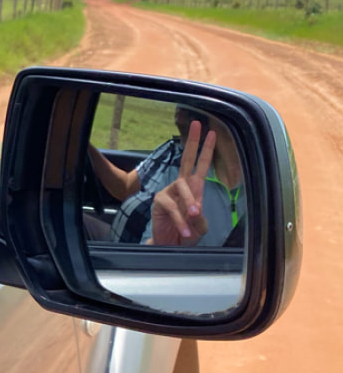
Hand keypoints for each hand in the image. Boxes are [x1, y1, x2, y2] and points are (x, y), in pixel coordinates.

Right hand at [149, 120, 216, 245]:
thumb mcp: (200, 226)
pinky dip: (181, 221)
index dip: (206, 150)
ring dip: (190, 201)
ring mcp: (169, 192)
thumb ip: (200, 217)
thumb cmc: (186, 235)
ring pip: (183, 188)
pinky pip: (172, 207)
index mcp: (194, 189)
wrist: (170, 247)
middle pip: (187, 160)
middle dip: (193, 143)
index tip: (211, 132)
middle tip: (197, 125)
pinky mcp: (160, 202)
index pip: (201, 166)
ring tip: (194, 215)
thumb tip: (195, 208)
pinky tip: (186, 231)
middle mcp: (181, 186)